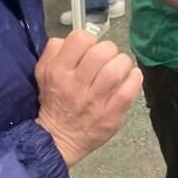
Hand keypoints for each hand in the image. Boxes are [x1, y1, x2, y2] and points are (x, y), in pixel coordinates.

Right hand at [35, 30, 142, 166]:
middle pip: (102, 52)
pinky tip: (131, 77)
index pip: (80, 39)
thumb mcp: (42, 72)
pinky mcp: (111, 115)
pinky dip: (134, 79)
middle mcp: (77, 85)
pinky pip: (129, 91)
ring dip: (122, 63)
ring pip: (117, 69)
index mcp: (59, 71)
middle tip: (106, 59)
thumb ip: (54, 50)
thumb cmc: (54, 101)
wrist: (57, 139)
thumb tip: (74, 38)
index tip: (89, 50)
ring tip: (119, 67)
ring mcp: (95, 101)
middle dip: (109, 50)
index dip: (88, 40)